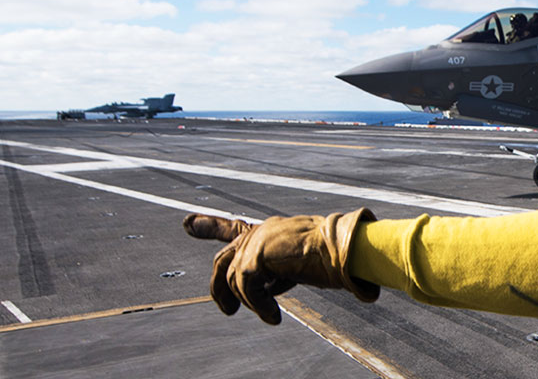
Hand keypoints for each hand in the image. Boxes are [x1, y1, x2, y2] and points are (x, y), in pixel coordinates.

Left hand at [182, 209, 379, 324]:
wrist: (347, 249)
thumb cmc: (335, 258)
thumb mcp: (298, 265)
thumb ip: (275, 273)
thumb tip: (259, 292)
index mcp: (271, 231)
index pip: (233, 228)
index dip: (209, 225)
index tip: (187, 224)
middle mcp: (261, 232)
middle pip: (223, 260)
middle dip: (218, 288)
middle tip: (228, 311)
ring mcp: (257, 241)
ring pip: (235, 279)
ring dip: (252, 303)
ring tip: (271, 315)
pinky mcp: (258, 255)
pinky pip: (246, 287)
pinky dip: (259, 305)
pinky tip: (274, 316)